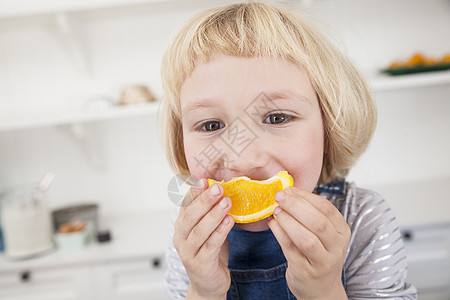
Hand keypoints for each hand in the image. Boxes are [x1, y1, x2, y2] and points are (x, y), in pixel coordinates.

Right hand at [173, 179, 234, 299]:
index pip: (185, 206)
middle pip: (190, 216)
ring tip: (227, 201)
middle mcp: (181, 238)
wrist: (208, 283)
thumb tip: (221, 189)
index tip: (204, 180)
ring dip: (214, 214)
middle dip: (205, 200)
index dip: (194, 192)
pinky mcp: (201, 264)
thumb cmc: (209, 252)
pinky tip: (229, 221)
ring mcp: (189, 252)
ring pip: (200, 231)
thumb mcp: (208, 230)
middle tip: (218, 187)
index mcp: (181, 226)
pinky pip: (211, 245)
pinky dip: (220, 232)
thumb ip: (210, 213)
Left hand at [267, 187, 349, 299]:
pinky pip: (291, 248)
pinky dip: (279, 233)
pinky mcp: (305, 271)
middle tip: (279, 197)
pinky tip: (272, 223)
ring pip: (306, 238)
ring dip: (288, 221)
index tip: (289, 189)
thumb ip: (310, 214)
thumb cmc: (318, 254)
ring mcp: (322, 261)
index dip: (306, 196)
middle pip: (318, 222)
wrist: (320, 288)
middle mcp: (336, 247)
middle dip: (296, 206)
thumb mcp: (323, 234)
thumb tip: (287, 192)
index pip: (327, 208)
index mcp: (342, 231)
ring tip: (276, 211)